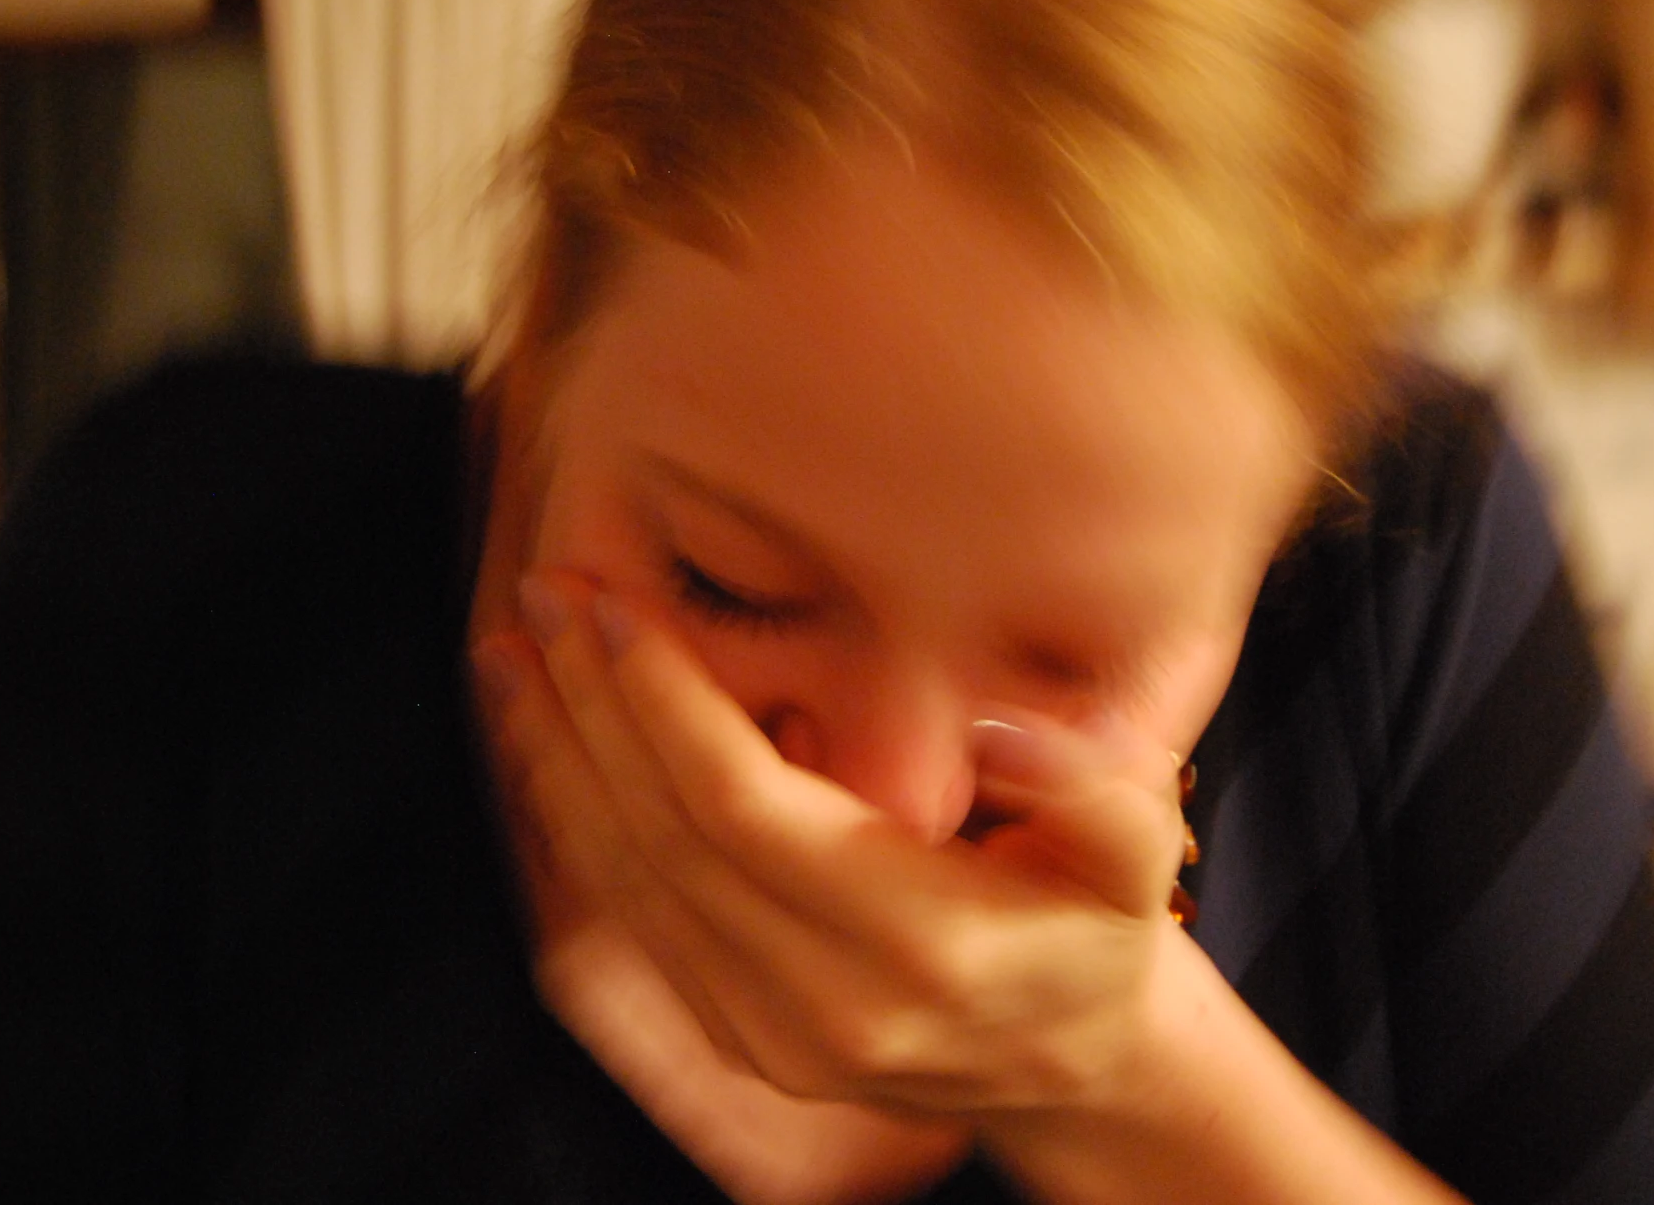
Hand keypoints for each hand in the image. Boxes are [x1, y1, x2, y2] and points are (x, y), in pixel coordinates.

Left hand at [474, 568, 1195, 1123]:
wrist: (1072, 1062)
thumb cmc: (1101, 926)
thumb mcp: (1138, 850)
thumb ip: (1092, 786)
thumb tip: (1001, 726)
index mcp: (918, 946)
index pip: (744, 808)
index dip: (668, 701)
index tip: (617, 606)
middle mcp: (823, 1007)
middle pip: (664, 837)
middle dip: (590, 704)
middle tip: (545, 592)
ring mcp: (768, 1037)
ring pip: (627, 883)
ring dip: (559, 759)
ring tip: (515, 654)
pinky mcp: (735, 1040)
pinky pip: (630, 918)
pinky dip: (579, 822)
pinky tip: (549, 744)